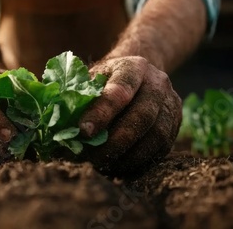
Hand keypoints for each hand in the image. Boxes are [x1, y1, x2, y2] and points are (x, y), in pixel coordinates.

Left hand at [78, 56, 181, 175]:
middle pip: (141, 116)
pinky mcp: (176, 123)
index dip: (102, 113)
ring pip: (156, 135)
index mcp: (134, 67)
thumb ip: (77, 96)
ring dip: (128, 155)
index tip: (83, 131)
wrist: (139, 75)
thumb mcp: (92, 78)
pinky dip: (140, 160)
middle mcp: (158, 82)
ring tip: (103, 164)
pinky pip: (161, 148)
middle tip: (91, 157)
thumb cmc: (106, 80)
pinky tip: (119, 165)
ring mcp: (171, 103)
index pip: (120, 90)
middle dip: (115, 141)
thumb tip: (56, 122)